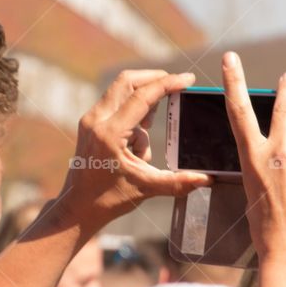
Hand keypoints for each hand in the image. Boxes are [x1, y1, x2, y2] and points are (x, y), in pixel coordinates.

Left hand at [57, 70, 211, 229]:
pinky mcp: (89, 123)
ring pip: (121, 91)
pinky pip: (115, 104)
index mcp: (110, 134)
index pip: (142, 97)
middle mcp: (96, 121)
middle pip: (127, 81)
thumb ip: (178, 182)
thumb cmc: (108, 199)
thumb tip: (207, 179)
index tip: (188, 79)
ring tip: (147, 132)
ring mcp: (90, 120)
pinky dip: (132, 113)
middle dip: (154, 79)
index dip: (168, 84)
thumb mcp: (146, 188)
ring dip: (142, 101)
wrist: (78, 208)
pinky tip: (134, 142)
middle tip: (176, 86)